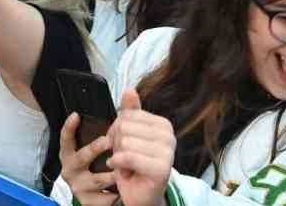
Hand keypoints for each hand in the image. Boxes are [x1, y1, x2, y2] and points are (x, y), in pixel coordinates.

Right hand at [58, 114, 117, 205]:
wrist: (101, 196)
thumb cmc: (98, 166)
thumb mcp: (97, 149)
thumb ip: (108, 127)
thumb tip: (125, 96)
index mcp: (70, 155)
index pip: (65, 139)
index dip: (68, 127)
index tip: (76, 115)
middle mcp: (70, 170)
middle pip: (80, 158)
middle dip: (94, 149)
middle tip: (109, 141)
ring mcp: (78, 187)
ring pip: (96, 180)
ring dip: (112, 174)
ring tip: (123, 169)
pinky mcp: (87, 202)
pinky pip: (104, 198)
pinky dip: (115, 194)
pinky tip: (122, 190)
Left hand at [108, 89, 175, 205]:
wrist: (140, 197)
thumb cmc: (133, 166)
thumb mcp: (129, 136)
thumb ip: (130, 112)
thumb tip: (130, 90)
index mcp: (162, 125)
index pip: (126, 115)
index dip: (116, 130)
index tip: (123, 145)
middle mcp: (169, 136)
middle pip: (124, 127)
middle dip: (116, 144)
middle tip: (125, 158)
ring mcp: (168, 152)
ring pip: (124, 142)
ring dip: (118, 157)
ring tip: (128, 166)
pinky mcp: (161, 168)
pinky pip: (128, 156)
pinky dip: (119, 165)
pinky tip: (125, 172)